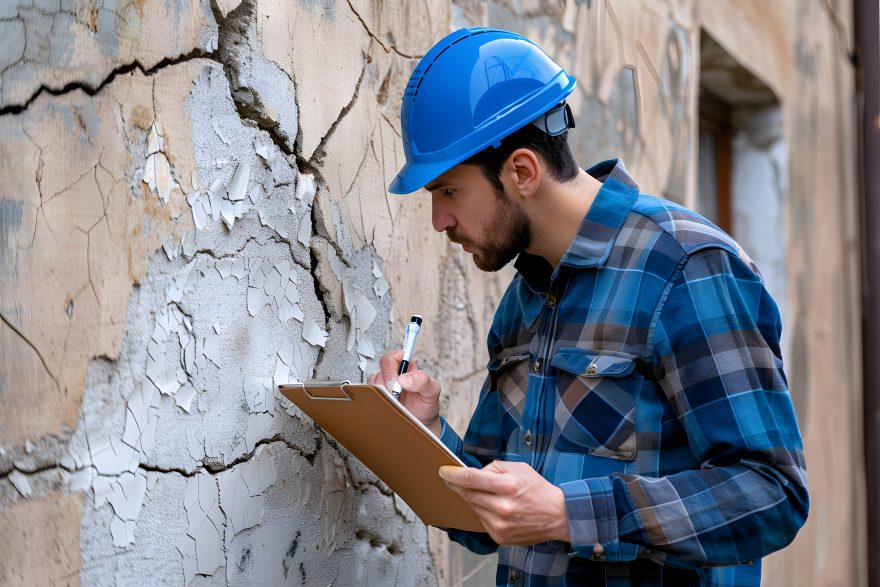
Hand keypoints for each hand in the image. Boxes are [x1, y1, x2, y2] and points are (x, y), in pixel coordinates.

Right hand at [369, 350, 441, 435]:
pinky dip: (376, 401)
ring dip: (382, 394)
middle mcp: (394, 374)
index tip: (396, 382)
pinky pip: (370, 395)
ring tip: (394, 402)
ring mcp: (384, 386)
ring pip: (373, 383)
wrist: (420, 423)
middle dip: (386, 384)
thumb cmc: (425, 405)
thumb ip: (423, 380)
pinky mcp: (377, 397)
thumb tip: (404, 379)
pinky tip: (387, 406)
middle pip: (380, 370)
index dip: (391, 368)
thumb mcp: (432, 391)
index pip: (393, 357)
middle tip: (395, 395)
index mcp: (407, 367)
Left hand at [439, 461, 570, 544]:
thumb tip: (475, 473)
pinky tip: (495, 508)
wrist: (558, 516)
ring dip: (474, 498)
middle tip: (451, 479)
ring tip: (487, 494)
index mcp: (507, 486)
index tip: (443, 471)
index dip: (453, 474)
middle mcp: (502, 507)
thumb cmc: (539, 490)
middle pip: (468, 494)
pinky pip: (481, 520)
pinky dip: (483, 511)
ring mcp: (500, 524)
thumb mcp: (519, 468)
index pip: (471, 479)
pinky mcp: (499, 537)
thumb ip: (494, 468)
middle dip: (457, 485)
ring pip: (473, 507)